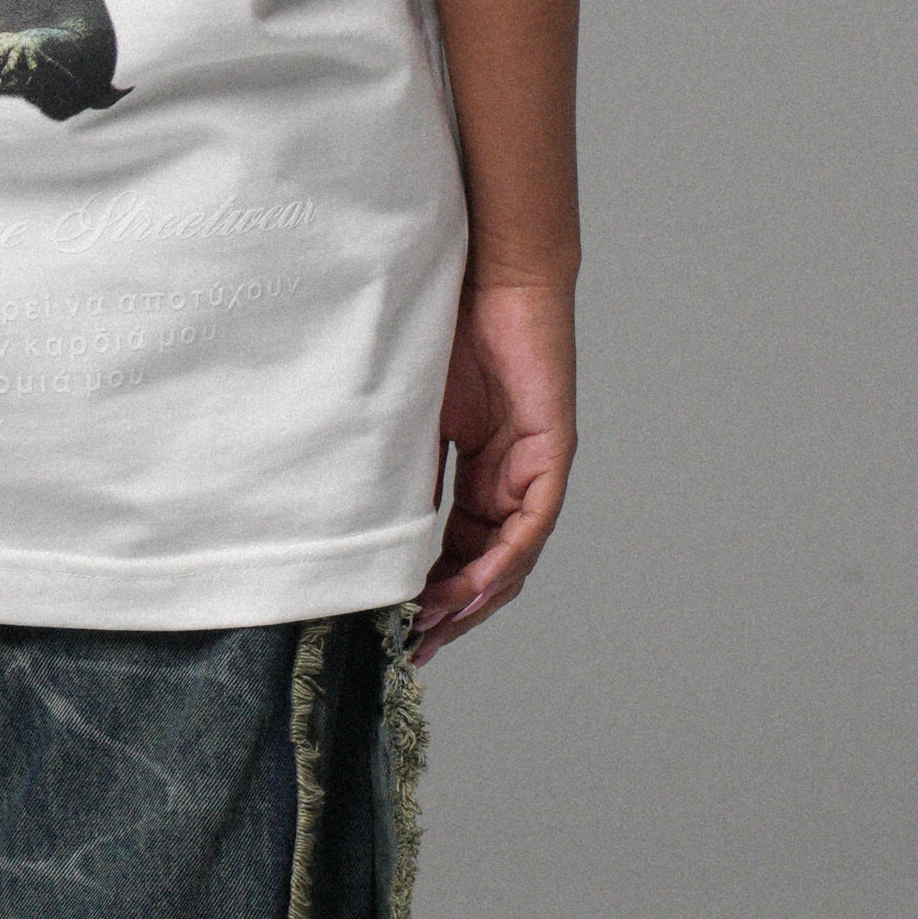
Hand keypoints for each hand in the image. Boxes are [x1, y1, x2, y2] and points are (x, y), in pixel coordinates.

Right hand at [414, 264, 576, 659]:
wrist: (488, 269)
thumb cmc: (444, 329)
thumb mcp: (409, 416)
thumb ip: (401, 468)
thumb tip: (365, 528)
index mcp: (481, 473)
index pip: (460, 551)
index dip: (431, 593)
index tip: (396, 628)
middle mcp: (513, 478)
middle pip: (489, 567)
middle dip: (452, 613)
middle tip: (412, 649)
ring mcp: (535, 467)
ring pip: (512, 556)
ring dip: (473, 598)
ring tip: (432, 627)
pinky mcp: (552, 450)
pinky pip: (532, 522)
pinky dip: (502, 560)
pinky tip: (472, 588)